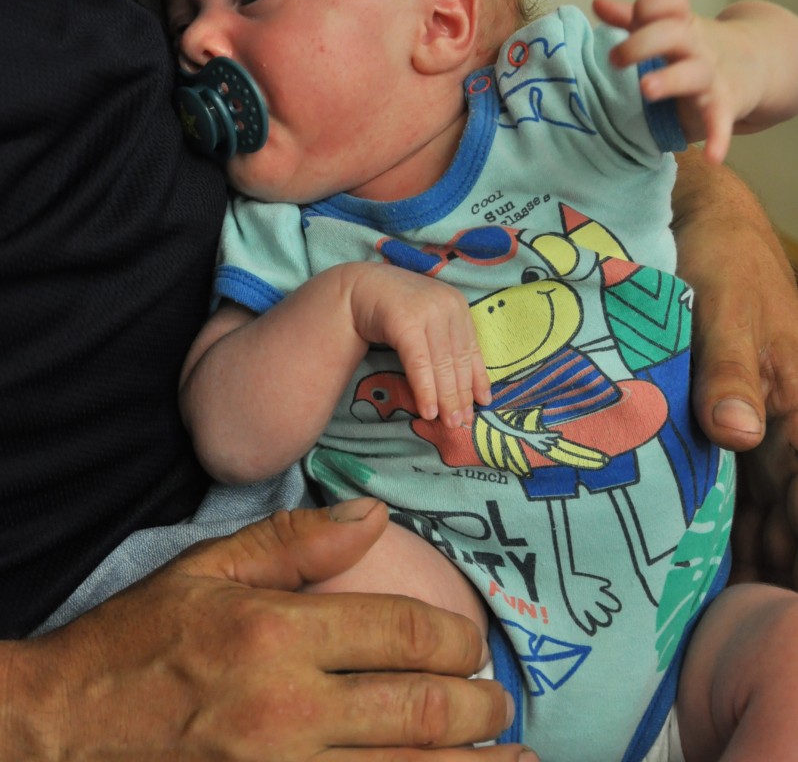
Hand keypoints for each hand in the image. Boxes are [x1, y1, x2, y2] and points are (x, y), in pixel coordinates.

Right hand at [2, 500, 533, 759]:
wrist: (66, 728)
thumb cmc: (139, 642)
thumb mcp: (208, 570)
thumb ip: (296, 541)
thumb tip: (375, 513)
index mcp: (275, 634)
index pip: (400, 633)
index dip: (455, 639)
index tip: (473, 644)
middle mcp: (286, 710)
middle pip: (419, 711)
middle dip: (478, 707)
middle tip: (499, 702)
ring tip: (514, 757)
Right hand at [348, 263, 491, 427]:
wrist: (359, 287)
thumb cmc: (396, 308)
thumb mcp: (429, 321)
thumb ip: (447, 342)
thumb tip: (468, 385)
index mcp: (458, 305)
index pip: (471, 349)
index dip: (477, 380)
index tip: (481, 405)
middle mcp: (447, 305)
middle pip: (457, 360)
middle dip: (461, 395)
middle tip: (463, 423)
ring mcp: (427, 312)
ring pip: (441, 364)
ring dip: (446, 398)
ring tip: (449, 423)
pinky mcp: (405, 322)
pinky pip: (420, 364)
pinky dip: (426, 390)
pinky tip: (428, 410)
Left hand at [594, 0, 744, 162]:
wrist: (754, 65)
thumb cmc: (693, 49)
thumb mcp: (667, 30)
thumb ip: (631, 19)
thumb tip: (597, 3)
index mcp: (680, 24)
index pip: (669, 2)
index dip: (650, 4)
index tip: (634, 15)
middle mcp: (696, 46)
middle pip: (672, 33)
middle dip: (644, 42)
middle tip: (615, 59)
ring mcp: (711, 75)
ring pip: (693, 73)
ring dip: (670, 79)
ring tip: (647, 89)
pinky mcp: (724, 105)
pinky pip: (720, 121)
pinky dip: (718, 138)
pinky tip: (712, 156)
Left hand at [672, 149, 797, 587]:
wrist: (702, 223)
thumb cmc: (721, 263)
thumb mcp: (725, 310)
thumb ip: (730, 371)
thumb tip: (737, 433)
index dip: (793, 550)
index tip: (782, 606)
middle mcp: (789, 424)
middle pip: (790, 513)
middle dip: (777, 569)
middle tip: (747, 628)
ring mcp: (761, 425)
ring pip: (765, 506)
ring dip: (752, 554)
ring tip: (722, 616)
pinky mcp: (728, 419)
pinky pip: (737, 484)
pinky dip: (728, 523)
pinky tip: (707, 563)